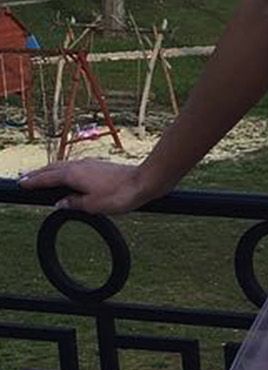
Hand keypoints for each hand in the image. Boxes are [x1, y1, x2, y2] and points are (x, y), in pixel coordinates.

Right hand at [15, 156, 152, 217]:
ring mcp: (89, 163)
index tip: (21, 184)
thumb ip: (74, 204)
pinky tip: (68, 175)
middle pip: (52, 169)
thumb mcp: (93, 206)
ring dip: (51, 171)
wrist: (144, 181)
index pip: (47, 178)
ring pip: (64, 166)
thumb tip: (60, 204)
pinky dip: (64, 170)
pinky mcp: (99, 165)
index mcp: (73, 175)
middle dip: (38, 174)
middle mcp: (78, 165)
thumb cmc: (120, 195)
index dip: (33, 182)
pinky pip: (74, 166)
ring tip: (42, 176)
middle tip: (26, 179)